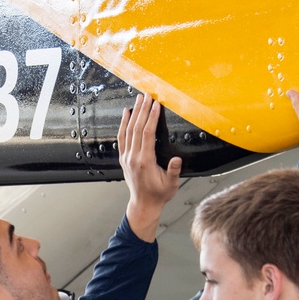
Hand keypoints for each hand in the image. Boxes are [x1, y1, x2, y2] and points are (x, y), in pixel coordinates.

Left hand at [118, 95, 181, 241]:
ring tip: (139, 99)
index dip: (152, 118)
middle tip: (148, 95)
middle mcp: (133, 157)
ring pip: (128, 130)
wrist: (144, 204)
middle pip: (136, 128)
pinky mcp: (124, 157)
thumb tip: (176, 160)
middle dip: (143, 110)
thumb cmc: (159, 194)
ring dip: (134, 113)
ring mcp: (126, 157)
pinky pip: (122, 136)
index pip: (147, 134)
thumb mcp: (171, 184)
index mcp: (145, 161)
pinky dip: (123, 123)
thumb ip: (173, 171)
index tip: (156, 105)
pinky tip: (127, 113)